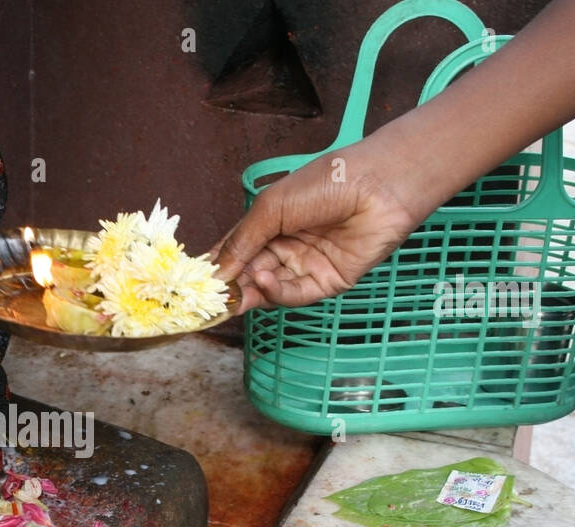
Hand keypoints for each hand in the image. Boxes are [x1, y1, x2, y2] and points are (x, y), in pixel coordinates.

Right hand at [213, 146, 422, 312]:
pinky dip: (277, 292)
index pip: (235, 251)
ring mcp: (305, 265)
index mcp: (269, 224)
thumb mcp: (271, 208)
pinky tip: (265, 281)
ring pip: (269, 288)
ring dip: (250, 292)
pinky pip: (295, 293)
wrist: (379, 185)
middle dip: (231, 284)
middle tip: (211, 295)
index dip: (216, 265)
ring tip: (233, 294)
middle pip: (250, 273)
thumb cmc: (325, 183)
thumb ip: (243, 242)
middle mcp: (285, 246)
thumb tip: (216, 272)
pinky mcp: (326, 282)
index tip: (195, 280)